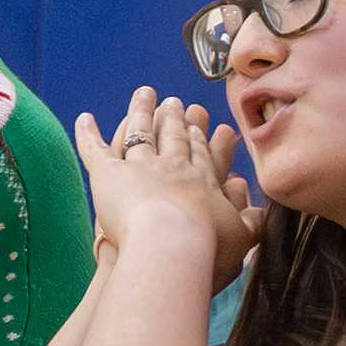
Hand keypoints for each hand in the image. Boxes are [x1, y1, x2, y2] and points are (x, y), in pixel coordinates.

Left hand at [74, 90, 259, 273]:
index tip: (201, 122)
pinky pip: (95, 150)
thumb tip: (261, 212)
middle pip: (173, 136)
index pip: (201, 154)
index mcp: (202, 182)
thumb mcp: (241, 240)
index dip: (201, 138)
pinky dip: (88, 133)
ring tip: (143, 95)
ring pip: (139, 131)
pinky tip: (84, 118)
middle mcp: (172, 166)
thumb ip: (252, 224)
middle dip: (173, 118)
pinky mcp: (108, 174)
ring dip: (140, 111)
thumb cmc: (207, 250)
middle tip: (174, 101)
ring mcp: (140, 165)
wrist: (171, 248)